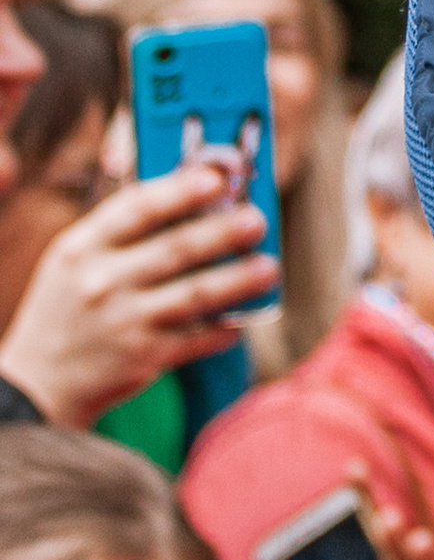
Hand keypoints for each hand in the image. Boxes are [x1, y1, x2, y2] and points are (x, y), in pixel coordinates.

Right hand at [0, 163, 279, 425]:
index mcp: (82, 247)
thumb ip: (121, 229)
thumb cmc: (68, 306)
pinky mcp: (144, 358)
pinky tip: (243, 319)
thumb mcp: (74, 259)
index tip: (217, 178)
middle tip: (258, 220)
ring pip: (196, 294)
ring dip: (239, 280)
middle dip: (225, 232)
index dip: (181, 190)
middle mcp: (101, 282)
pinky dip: (224, 327)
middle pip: (177, 248)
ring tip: (269, 267)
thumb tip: (192, 193)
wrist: (38, 382)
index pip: (136, 207)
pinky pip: (197, 337)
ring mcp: (124, 322)